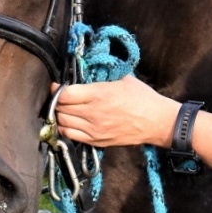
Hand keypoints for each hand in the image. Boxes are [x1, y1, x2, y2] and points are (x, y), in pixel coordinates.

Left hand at [53, 76, 179, 148]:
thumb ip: (103, 76)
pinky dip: (65, 128)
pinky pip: (70, 135)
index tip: (56, 86)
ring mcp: (93, 129)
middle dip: (57, 101)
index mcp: (98, 94)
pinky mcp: (96, 141)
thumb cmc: (141, 97)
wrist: (155, 121)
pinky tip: (69, 122)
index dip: (56, 89)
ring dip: (60, 114)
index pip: (65, 94)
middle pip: (61, 108)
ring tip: (64, 109)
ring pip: (63, 122)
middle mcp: (93, 113)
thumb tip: (88, 71)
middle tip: (60, 96)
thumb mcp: (123, 78)